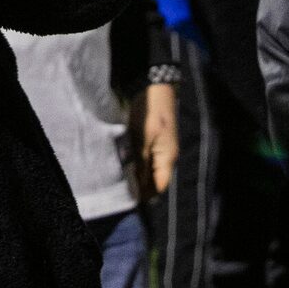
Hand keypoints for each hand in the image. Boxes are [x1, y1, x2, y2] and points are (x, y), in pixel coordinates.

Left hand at [132, 81, 177, 200]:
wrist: (153, 88)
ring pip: (149, 170)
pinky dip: (136, 164)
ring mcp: (161, 148)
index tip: (128, 199)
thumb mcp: (143, 138)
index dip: (145, 194)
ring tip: (120, 180)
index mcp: (168, 157)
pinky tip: (124, 165)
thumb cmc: (149, 112)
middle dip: (140, 187)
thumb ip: (141, 163)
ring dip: (137, 176)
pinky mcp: (153, 140)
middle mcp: (167, 156)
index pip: (160, 186)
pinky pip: (146, 159)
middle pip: (155, 179)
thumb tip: (137, 186)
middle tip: (120, 191)